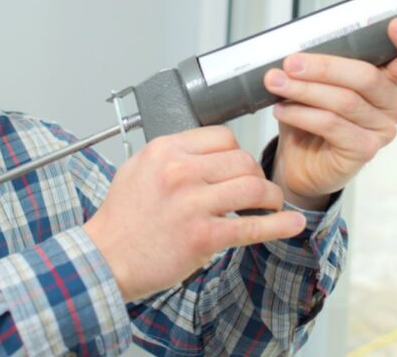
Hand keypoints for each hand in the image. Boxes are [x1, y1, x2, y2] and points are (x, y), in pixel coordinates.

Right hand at [83, 126, 306, 301]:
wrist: (105, 259)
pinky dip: (278, 225)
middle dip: (256, 175)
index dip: (237, 152)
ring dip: (270, 197)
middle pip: (242, 160)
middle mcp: (180, 172)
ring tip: (270, 205)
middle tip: (256, 190)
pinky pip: (252, 225)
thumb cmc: (120, 220)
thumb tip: (205, 152)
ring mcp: (192, 204)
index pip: (222, 136)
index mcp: (165, 151)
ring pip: (253, 186)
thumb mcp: (138, 169)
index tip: (239, 166)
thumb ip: (172, 156)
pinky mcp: (202, 236)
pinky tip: (291, 223)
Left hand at [263, 17, 396, 209]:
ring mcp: (381, 130)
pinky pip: (331, 124)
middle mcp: (391, 104)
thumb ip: (321, 63)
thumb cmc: (312, 116)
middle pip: (367, 77)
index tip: (395, 25)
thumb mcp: (317, 82)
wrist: (301, 161)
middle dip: (323, 67)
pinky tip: (282, 109)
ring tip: (275, 83)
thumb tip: (297, 48)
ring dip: (304, 89)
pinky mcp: (364, 150)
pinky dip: (301, 113)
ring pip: (344, 101)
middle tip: (291, 63)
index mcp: (388, 80)